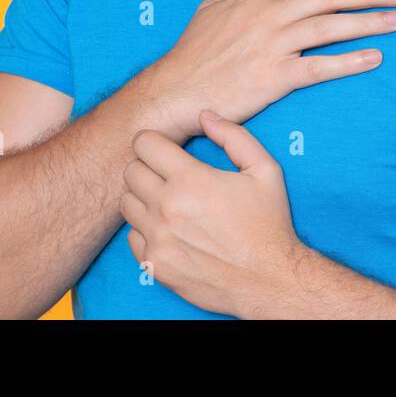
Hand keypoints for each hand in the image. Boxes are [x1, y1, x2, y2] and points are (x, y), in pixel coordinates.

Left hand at [120, 110, 301, 317]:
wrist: (269, 280)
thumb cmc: (269, 224)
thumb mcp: (265, 170)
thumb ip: (233, 136)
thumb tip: (204, 115)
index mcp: (191, 180)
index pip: (143, 144)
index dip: (155, 142)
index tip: (165, 150)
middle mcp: (167, 208)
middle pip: (130, 171)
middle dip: (147, 167)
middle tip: (168, 175)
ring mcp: (158, 239)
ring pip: (126, 204)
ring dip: (143, 198)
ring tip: (167, 201)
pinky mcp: (154, 265)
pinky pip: (131, 237)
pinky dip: (145, 230)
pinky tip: (169, 229)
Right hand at [150, 0, 395, 140]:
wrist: (175, 91)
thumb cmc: (195, 50)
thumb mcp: (216, 4)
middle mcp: (268, 14)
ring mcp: (271, 45)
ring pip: (329, 27)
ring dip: (367, 22)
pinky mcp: (273, 78)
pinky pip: (319, 67)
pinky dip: (348, 62)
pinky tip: (374, 59)